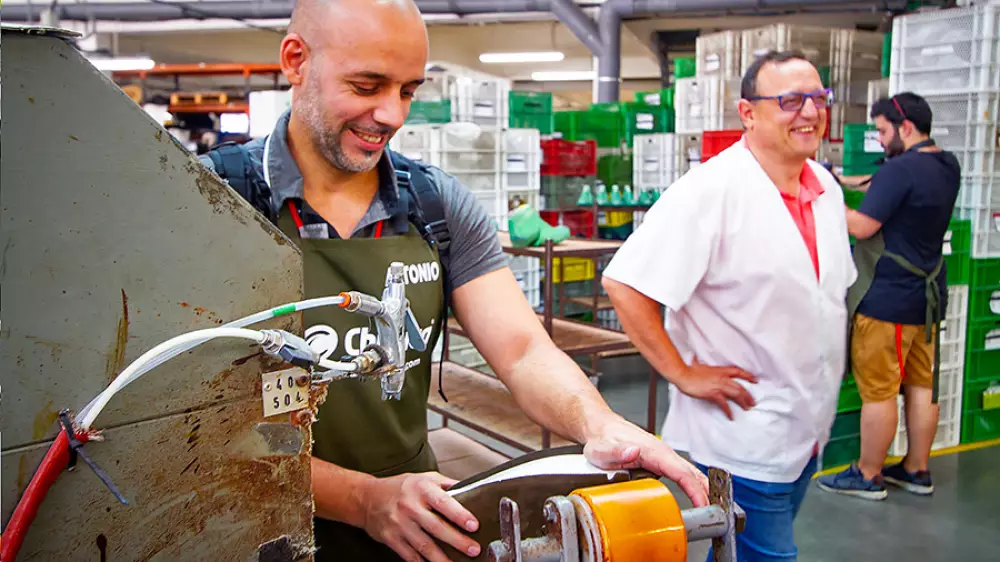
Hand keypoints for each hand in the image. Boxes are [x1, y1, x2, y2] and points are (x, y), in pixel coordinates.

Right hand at [361, 472, 480, 561]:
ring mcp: (400, 524)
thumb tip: (471, 489)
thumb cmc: (400, 487)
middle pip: (437, 527)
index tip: (473, 525)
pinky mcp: (391, 538)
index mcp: (421, 489)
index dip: (460, 514)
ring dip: (441, 558)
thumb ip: (446, 484)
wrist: (367, 498)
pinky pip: (409, 555)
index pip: (444, 502)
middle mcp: (410, 507)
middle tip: (473, 549)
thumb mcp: (424, 478)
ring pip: (424, 545)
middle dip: (457, 540)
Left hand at [583, 415, 709, 506]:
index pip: (681, 472)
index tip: (704, 504)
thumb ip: (615, 452)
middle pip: (692, 473)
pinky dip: (696, 486)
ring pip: (691, 473)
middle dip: (708, 492)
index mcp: (653, 451)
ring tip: (715, 509)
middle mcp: (663, 453)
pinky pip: (684, 474)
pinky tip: (701, 497)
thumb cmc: (602, 440)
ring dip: (705, 489)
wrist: (601, 429)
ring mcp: (664, 457)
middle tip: (718, 513)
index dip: (695, 489)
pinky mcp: (663, 462)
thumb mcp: (601, 450)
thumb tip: (633, 451)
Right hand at [674, 359, 756, 419]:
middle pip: (740, 387)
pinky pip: (724, 404)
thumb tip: (694, 357)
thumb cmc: (689, 370)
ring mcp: (719, 386)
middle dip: (748, 395)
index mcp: (721, 370)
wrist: (684, 375)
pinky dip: (728, 411)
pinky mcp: (713, 394)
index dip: (748, 376)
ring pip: (736, 394)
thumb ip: (697, 361)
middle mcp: (723, 378)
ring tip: (747, 408)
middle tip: (753, 402)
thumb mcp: (696, 364)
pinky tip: (731, 416)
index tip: (755, 380)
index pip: (738, 372)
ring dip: (743, 402)